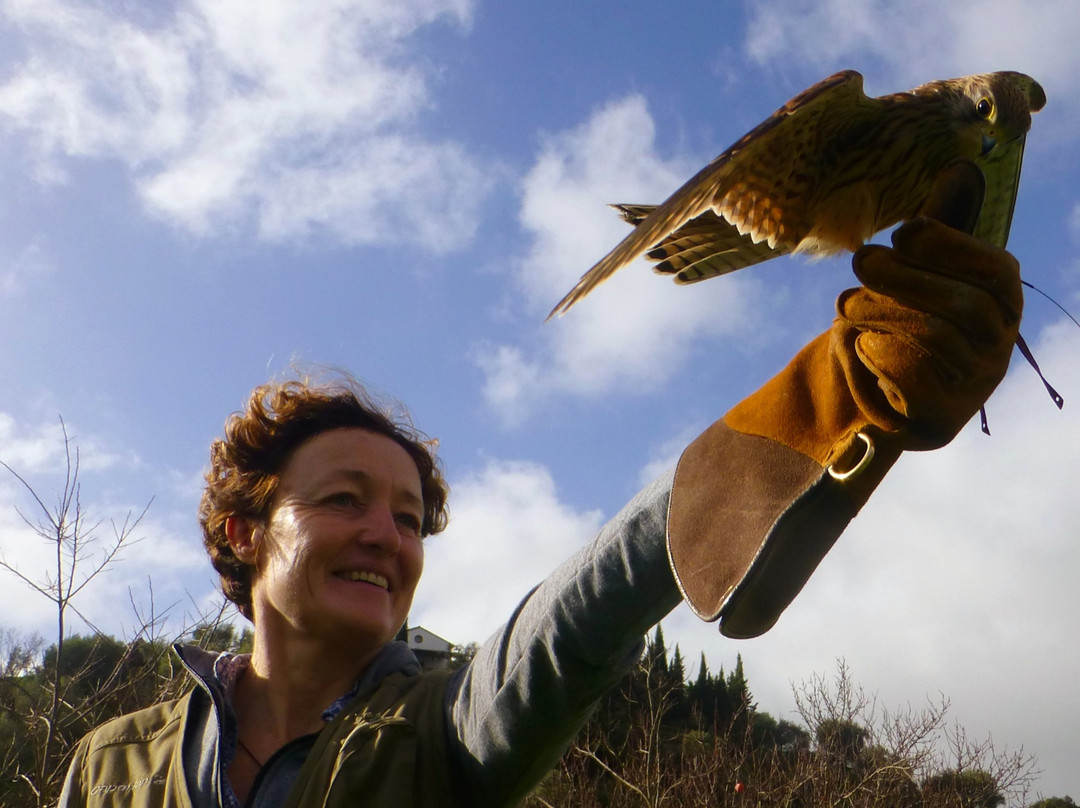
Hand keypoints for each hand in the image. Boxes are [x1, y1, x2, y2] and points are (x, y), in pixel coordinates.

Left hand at [843, 160, 1022, 448]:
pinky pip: (913, 377)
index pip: (994, 268)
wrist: (890, 395)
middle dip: (906, 277)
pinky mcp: (943, 414)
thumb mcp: (924, 272)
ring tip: (845, 304)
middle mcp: (1000, 341)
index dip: (948, 246)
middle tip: (862, 259)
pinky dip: (880, 354)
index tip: (903, 231)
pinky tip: (860, 342)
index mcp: (1004, 299)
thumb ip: (940, 228)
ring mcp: (975, 381)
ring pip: (936, 338)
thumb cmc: (910, 319)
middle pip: (964, 304)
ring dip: (883, 312)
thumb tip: (961, 166)